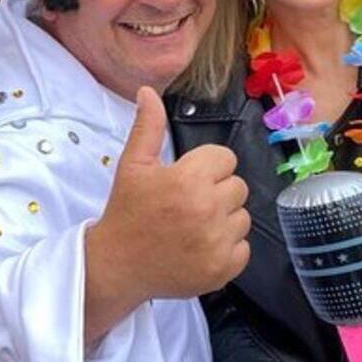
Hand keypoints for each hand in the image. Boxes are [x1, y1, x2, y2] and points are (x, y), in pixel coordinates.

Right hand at [86, 87, 250, 307]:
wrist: (117, 265)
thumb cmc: (126, 211)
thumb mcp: (132, 165)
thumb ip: (148, 127)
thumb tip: (148, 92)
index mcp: (187, 180)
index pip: (225, 159)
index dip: (205, 167)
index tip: (185, 180)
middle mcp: (207, 210)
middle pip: (237, 186)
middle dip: (216, 192)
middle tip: (187, 204)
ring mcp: (218, 242)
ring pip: (243, 217)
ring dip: (223, 220)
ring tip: (193, 226)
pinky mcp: (224, 269)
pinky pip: (243, 247)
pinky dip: (226, 248)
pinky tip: (199, 247)